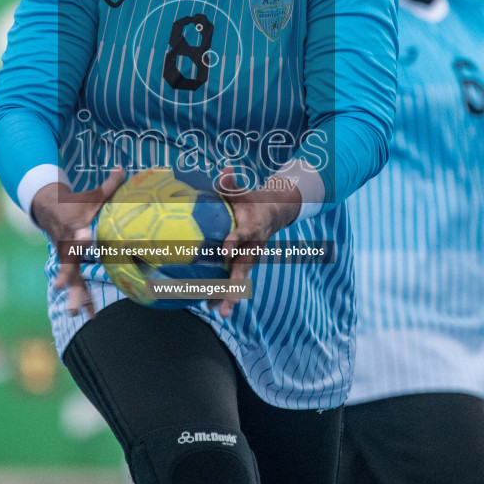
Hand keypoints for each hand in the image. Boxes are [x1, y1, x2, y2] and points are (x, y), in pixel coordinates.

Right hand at [30, 167, 125, 316]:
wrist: (48, 208)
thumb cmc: (77, 202)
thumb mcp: (92, 194)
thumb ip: (110, 185)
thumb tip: (124, 168)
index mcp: (74, 225)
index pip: (77, 230)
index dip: (80, 235)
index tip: (83, 238)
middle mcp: (68, 244)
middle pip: (68, 261)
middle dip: (67, 275)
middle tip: (64, 289)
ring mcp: (66, 256)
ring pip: (70, 278)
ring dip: (75, 296)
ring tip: (77, 315)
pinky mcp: (68, 264)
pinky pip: (75, 283)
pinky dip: (81, 298)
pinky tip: (88, 315)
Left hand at [212, 165, 301, 317]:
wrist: (273, 214)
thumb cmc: (251, 201)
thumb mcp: (242, 191)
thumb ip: (230, 183)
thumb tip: (224, 170)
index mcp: (252, 227)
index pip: (243, 234)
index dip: (234, 241)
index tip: (224, 251)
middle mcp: (253, 247)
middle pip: (244, 266)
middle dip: (236, 283)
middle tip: (229, 299)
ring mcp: (250, 258)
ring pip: (240, 279)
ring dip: (231, 296)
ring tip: (221, 313)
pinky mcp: (245, 265)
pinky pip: (234, 281)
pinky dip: (224, 294)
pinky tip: (211, 308)